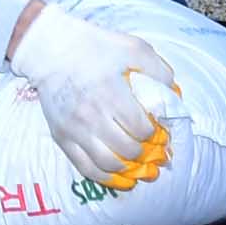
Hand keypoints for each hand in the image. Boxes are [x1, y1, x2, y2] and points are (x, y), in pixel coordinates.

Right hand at [9, 3, 177, 190]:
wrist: (51, 49)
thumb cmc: (95, 47)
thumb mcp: (133, 48)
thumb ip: (158, 70)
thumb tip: (173, 95)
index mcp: (112, 93)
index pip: (142, 128)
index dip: (155, 134)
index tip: (159, 132)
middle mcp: (92, 115)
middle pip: (128, 149)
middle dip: (145, 152)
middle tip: (152, 150)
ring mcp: (75, 129)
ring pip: (108, 164)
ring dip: (128, 168)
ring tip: (137, 165)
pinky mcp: (61, 137)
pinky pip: (84, 168)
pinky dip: (105, 177)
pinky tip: (118, 177)